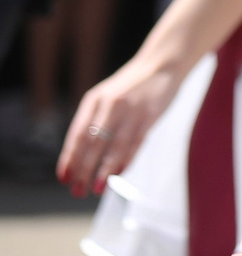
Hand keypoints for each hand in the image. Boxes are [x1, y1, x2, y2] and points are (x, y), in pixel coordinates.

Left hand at [58, 59, 185, 197]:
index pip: (77, 134)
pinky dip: (126, 160)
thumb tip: (83, 154)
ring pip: (114, 146)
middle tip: (77, 191)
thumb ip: (96, 120)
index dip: (69, 158)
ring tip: (96, 188)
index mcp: (94, 100)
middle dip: (83, 169)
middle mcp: (110, 105)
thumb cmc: (133, 86)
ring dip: (104, 170)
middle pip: (93, 143)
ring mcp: (131, 110)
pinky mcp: (151, 115)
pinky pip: (136, 142)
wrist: (162, 64)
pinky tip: (119, 174)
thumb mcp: (107, 97)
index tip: (64, 178)